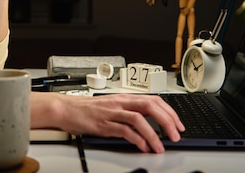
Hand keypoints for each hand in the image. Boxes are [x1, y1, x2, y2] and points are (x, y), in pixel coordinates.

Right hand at [32, 93, 184, 152]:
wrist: (66, 109)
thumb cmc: (89, 109)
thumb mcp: (113, 105)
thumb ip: (130, 111)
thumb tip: (150, 122)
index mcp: (125, 97)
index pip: (154, 100)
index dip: (169, 112)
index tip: (178, 124)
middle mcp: (121, 102)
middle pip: (150, 106)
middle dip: (167, 121)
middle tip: (175, 135)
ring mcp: (112, 113)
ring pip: (139, 119)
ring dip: (153, 134)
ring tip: (160, 146)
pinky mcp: (104, 124)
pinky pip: (124, 131)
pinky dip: (137, 139)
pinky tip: (142, 147)